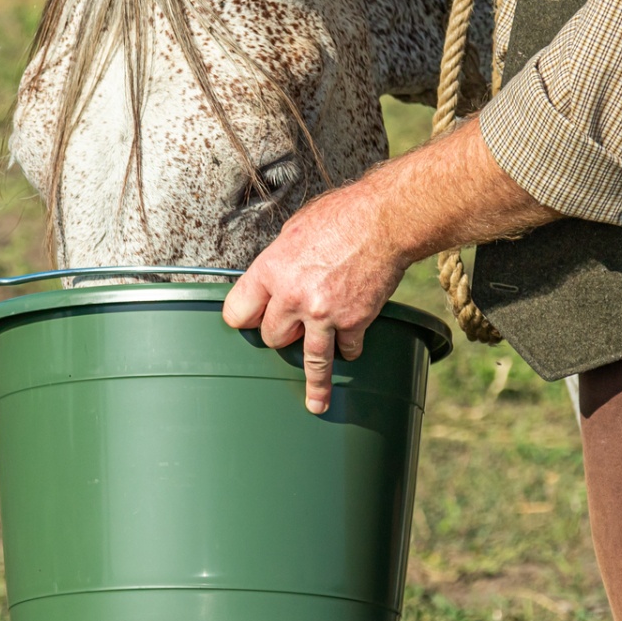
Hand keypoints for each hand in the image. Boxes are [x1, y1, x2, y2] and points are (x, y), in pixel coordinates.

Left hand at [222, 182, 407, 414]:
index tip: (249, 322)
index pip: (238, 312)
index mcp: (271, 272)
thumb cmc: (340, 217)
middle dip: (282, 332)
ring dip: (314, 383)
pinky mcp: (354, 322)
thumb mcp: (293, 232)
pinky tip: (351, 344)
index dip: (245, 318)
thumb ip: (279, 263)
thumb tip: (274, 277)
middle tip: (294, 326)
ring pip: (310, 360)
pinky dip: (349, 347)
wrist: (383, 221)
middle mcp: (293, 297)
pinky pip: (347, 348)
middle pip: (272, 337)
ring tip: (315, 403)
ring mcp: (324, 314)